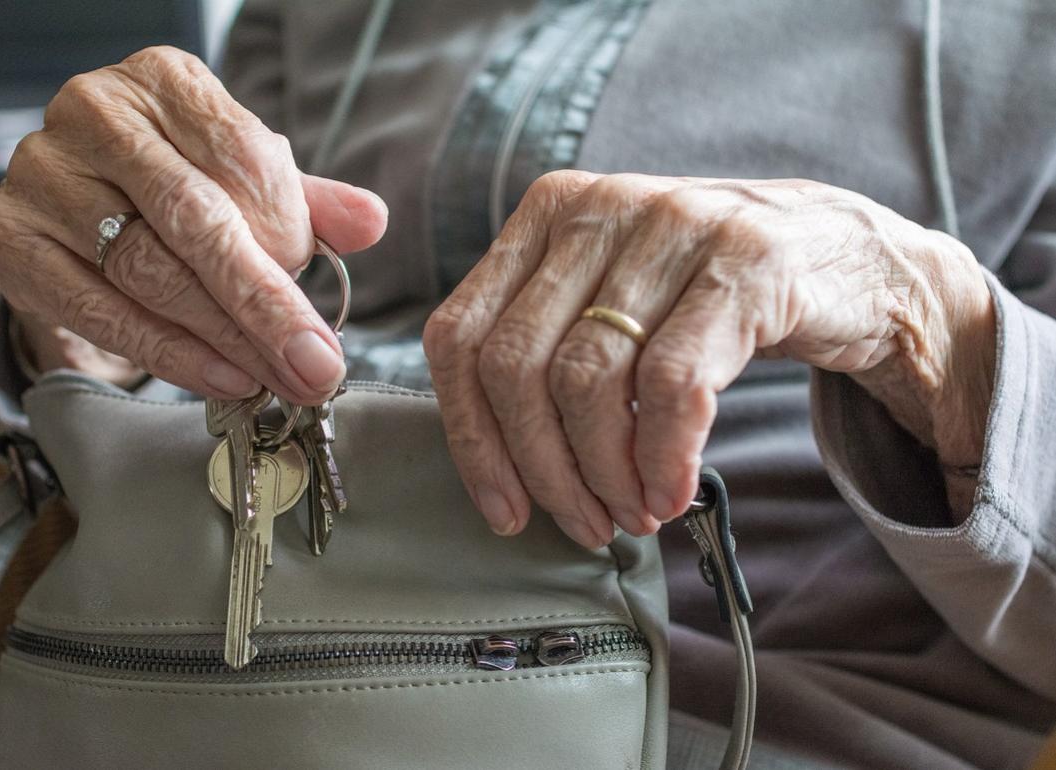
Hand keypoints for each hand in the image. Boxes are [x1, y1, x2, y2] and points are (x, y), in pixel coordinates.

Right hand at [0, 46, 387, 402]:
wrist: (81, 198)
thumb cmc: (179, 184)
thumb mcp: (249, 182)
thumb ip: (308, 203)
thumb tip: (370, 221)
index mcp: (166, 82)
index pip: (242, 157)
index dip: (288, 236)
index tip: (323, 303)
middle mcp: (96, 112)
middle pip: (195, 221)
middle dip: (265, 305)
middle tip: (314, 366)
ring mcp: (43, 172)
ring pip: (147, 270)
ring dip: (222, 338)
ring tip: (275, 379)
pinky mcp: (8, 234)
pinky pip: (96, 308)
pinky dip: (165, 351)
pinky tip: (219, 376)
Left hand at [424, 171, 994, 546]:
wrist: (853, 262)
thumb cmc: (714, 298)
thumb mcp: (616, 300)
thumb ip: (550, 346)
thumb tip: (494, 462)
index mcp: (549, 213)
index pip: (461, 334)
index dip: (472, 437)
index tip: (503, 508)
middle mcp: (601, 207)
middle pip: (516, 366)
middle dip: (543, 470)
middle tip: (585, 524)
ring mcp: (674, 226)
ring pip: (587, 379)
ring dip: (604, 474)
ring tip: (633, 515)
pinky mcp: (747, 262)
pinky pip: (671, 383)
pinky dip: (663, 457)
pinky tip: (672, 492)